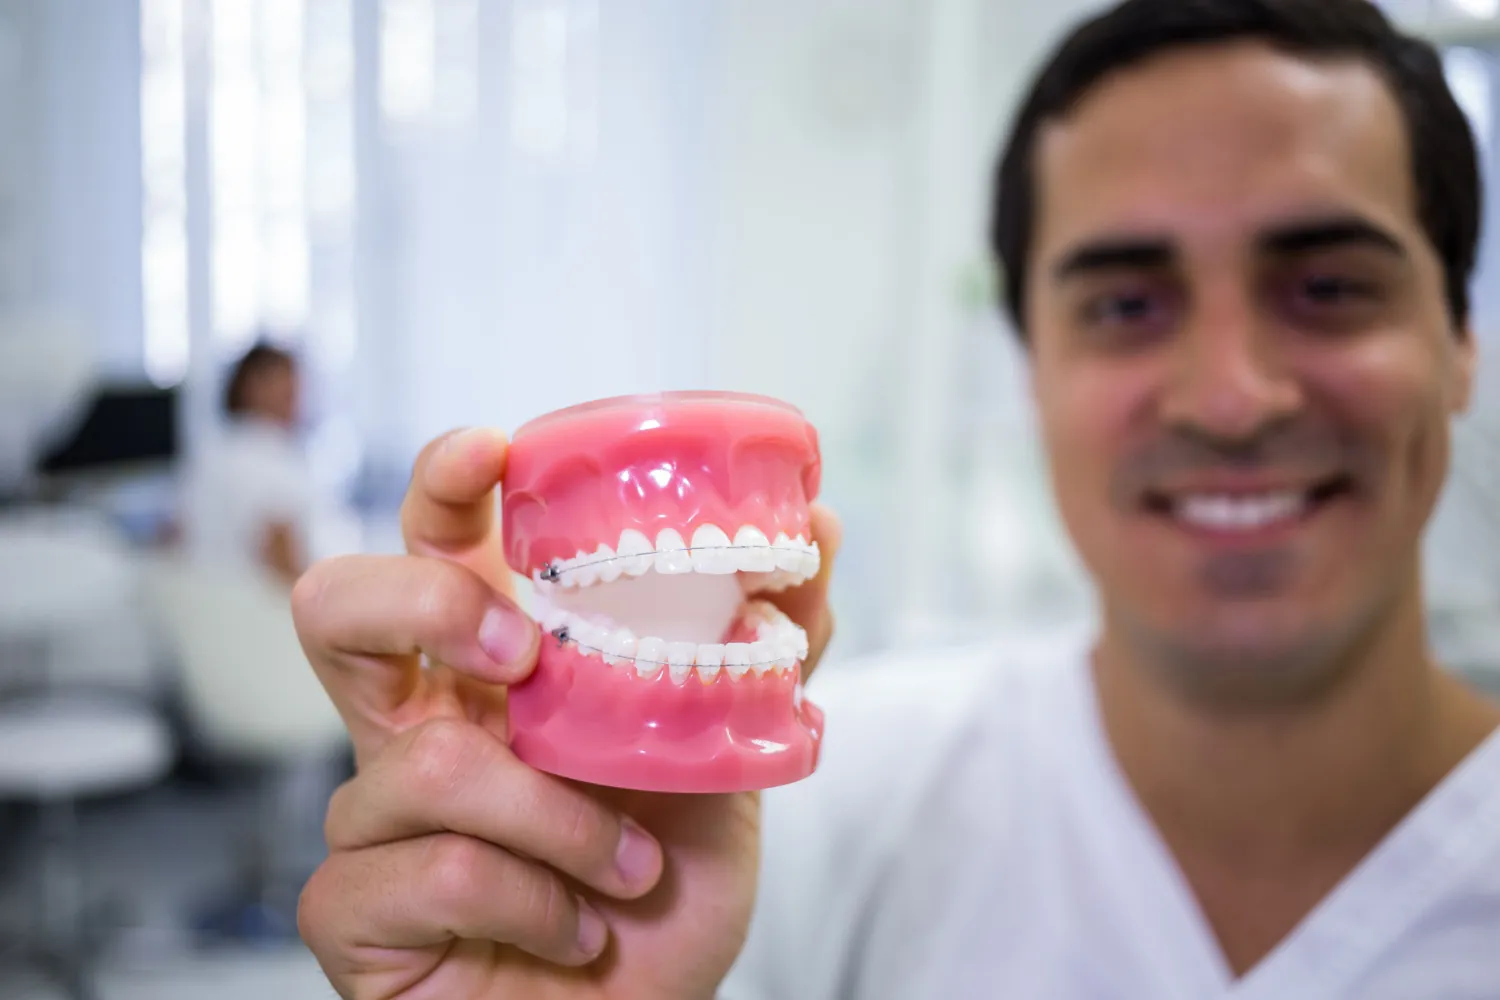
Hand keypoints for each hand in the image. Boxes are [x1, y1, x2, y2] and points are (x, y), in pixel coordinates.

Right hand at [294, 427, 838, 999]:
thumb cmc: (661, 878)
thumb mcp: (729, 751)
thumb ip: (766, 646)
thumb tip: (820, 532)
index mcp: (490, 670)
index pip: (433, 545)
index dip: (442, 484)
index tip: (494, 455)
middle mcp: (417, 725)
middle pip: (337, 606)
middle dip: (427, 604)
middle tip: (523, 653)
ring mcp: (374, 816)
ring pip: (432, 763)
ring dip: (562, 822)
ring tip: (625, 868)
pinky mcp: (353, 908)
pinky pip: (437, 870)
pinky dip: (537, 902)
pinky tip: (572, 929)